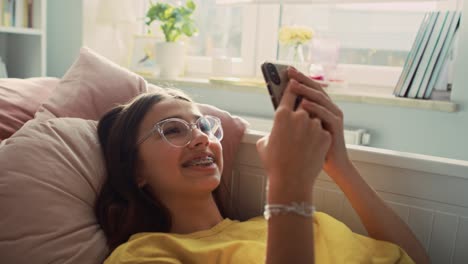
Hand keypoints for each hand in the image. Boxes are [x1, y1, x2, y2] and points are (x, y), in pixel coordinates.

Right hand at [256, 79, 330, 200]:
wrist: (291, 181)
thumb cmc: (274, 163)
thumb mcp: (264, 144)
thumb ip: (272, 131)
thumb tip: (276, 129)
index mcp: (282, 115)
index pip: (289, 93)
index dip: (291, 86)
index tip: (293, 81)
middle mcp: (299, 116)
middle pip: (305, 102)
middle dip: (304, 105)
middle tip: (303, 106)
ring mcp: (314, 126)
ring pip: (315, 117)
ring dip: (312, 122)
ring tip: (305, 136)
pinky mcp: (325, 136)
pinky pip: (323, 130)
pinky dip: (319, 136)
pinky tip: (312, 147)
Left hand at [287, 67, 350, 175]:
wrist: (328, 166)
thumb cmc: (309, 150)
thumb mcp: (300, 131)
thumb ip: (294, 119)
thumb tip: (280, 108)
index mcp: (320, 107)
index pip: (308, 88)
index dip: (298, 78)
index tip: (286, 70)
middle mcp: (328, 108)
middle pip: (314, 88)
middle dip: (301, 79)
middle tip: (288, 72)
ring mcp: (333, 116)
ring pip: (319, 98)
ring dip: (305, 90)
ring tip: (292, 84)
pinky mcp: (335, 127)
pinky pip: (324, 114)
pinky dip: (313, 107)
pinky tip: (302, 103)